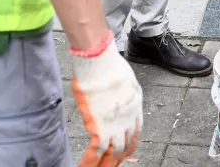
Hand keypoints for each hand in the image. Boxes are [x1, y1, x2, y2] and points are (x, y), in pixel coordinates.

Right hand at [72, 32, 143, 166]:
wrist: (101, 63)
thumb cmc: (109, 65)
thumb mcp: (123, 78)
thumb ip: (119, 91)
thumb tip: (111, 94)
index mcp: (135, 107)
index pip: (135, 132)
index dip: (129, 144)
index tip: (124, 151)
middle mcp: (128, 119)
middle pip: (125, 146)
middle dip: (117, 159)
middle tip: (110, 166)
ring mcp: (116, 125)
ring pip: (113, 153)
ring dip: (104, 164)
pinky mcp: (101, 128)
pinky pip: (96, 151)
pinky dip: (90, 161)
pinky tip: (84, 166)